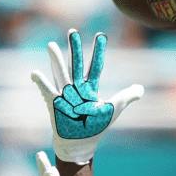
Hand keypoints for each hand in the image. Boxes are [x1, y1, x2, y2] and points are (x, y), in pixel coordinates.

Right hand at [30, 29, 143, 163]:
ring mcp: (64, 95)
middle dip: (75, 49)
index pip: (95, 66)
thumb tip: (140, 88)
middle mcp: (76, 88)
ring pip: (61, 74)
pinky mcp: (54, 105)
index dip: (98, 52)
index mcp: (91, 89)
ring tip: (51, 45)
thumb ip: (126, 97)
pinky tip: (35, 73)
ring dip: (56, 60)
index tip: (101, 36)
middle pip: (76, 65)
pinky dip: (41, 83)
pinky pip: (47, 92)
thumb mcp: (114, 110)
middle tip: (73, 31)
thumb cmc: (96, 127)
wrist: (80, 144)